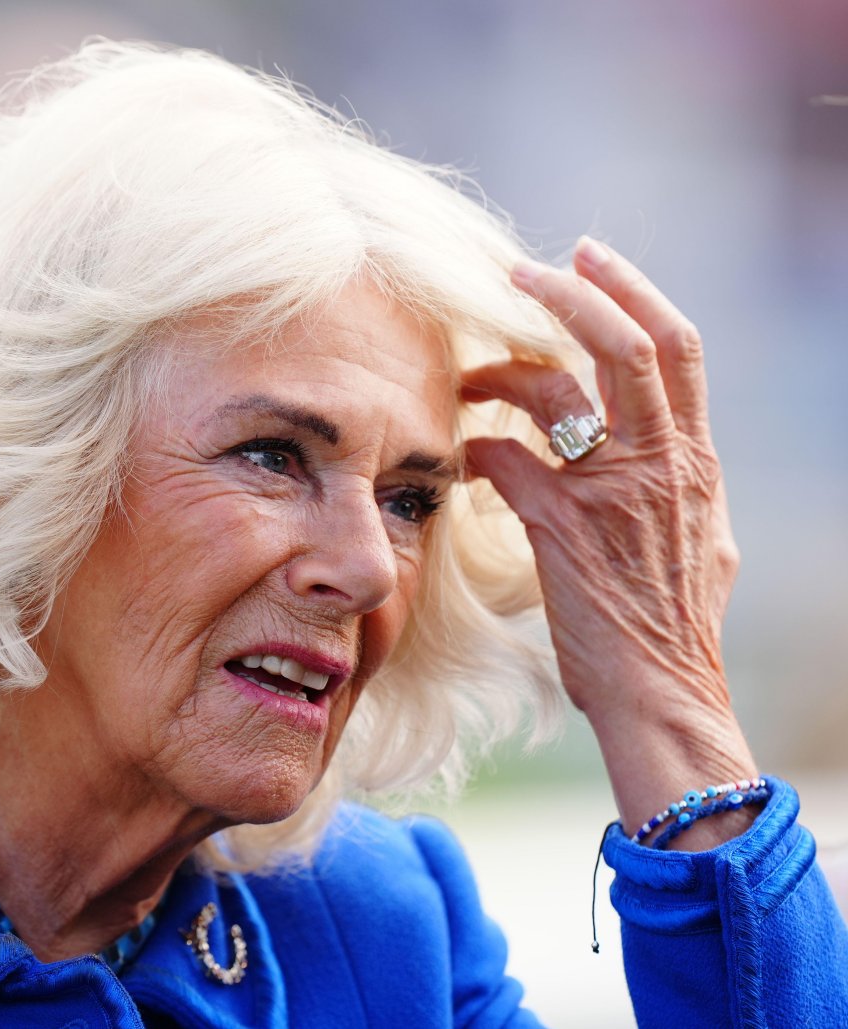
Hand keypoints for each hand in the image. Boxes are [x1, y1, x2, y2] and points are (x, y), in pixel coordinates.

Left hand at [462, 237, 755, 847]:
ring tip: (468, 375)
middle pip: (625, 344)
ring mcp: (613, 494)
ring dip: (502, 370)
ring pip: (558, 391)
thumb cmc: (669, 625)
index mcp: (694, 460)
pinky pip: (506, 460)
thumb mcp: (699, 539)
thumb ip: (676, 484)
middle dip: (569, 293)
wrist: (662, 697)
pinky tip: (462, 456)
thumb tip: (653, 448)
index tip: (589, 254)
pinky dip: (478, 448)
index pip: (677, 347)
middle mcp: (662, 464)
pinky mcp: (562, 529)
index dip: (631, 289)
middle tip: (518, 270)